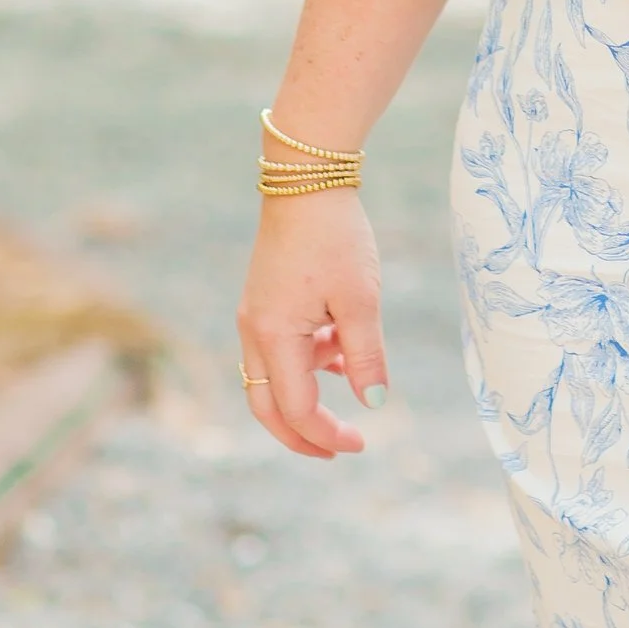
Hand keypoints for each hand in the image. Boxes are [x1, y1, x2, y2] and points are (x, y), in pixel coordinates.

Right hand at [237, 190, 389, 458]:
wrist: (307, 179)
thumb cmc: (336, 236)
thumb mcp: (361, 298)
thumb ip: (365, 355)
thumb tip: (374, 404)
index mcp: (273, 336)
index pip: (296, 409)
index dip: (326, 435)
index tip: (361, 444)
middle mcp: (254, 332)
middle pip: (268, 407)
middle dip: (303, 434)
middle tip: (341, 448)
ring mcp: (255, 316)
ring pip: (272, 379)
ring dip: (309, 390)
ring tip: (351, 367)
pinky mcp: (264, 302)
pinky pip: (279, 351)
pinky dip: (308, 360)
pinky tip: (340, 344)